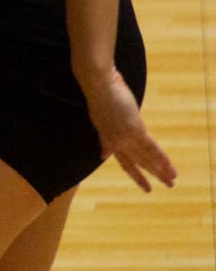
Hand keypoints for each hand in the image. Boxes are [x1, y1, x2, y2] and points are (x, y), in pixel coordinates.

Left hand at [84, 67, 174, 192]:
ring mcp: (125, 137)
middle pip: (137, 163)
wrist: (98, 83)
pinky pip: (152, 148)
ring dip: (161, 170)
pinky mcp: (135, 130)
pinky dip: (162, 158)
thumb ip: (103, 139)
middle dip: (152, 176)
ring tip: (172, 181)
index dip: (135, 174)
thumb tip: (103, 155)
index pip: (124, 161)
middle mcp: (116, 141)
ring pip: (146, 158)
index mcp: (107, 138)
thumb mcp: (99, 120)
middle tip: (166, 187)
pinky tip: (170, 167)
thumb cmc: (99, 95)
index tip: (144, 186)